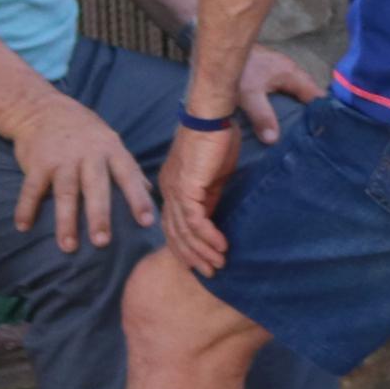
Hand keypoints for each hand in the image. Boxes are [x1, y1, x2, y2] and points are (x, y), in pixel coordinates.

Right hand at [7, 93, 156, 253]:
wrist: (43, 109)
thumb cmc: (85, 132)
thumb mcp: (111, 143)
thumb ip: (129, 168)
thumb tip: (151, 192)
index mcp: (111, 150)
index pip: (128, 176)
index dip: (138, 199)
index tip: (147, 222)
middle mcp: (88, 155)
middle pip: (95, 188)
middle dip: (99, 215)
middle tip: (102, 243)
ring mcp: (61, 159)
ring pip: (65, 192)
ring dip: (65, 221)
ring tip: (68, 246)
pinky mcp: (37, 162)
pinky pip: (30, 188)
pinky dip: (25, 207)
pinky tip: (23, 227)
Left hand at [158, 120, 241, 275]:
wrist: (211, 116)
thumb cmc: (216, 138)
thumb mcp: (214, 174)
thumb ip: (210, 195)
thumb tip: (213, 216)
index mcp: (172, 188)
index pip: (175, 225)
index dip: (187, 246)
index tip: (202, 261)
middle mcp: (168, 192)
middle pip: (175, 234)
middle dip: (192, 256)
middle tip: (210, 272)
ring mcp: (175, 191)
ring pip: (184, 231)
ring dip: (202, 251)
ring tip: (218, 264)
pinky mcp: (187, 188)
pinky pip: (194, 220)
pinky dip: (207, 236)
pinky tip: (220, 246)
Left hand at [233, 44, 323, 141]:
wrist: (220, 47)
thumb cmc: (238, 69)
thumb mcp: (249, 96)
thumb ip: (263, 117)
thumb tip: (274, 140)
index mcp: (291, 74)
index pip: (316, 93)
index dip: (322, 109)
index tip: (324, 127)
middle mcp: (289, 68)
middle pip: (307, 90)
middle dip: (311, 107)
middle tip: (312, 129)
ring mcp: (278, 66)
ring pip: (295, 86)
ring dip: (298, 101)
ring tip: (298, 122)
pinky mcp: (267, 67)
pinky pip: (284, 84)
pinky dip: (286, 96)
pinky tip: (278, 106)